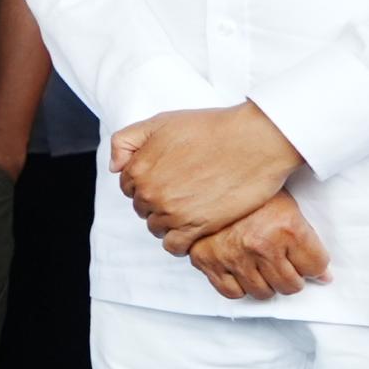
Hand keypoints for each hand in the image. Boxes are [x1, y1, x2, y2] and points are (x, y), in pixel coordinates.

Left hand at [111, 103, 300, 251]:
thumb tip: (115, 167)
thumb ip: (127, 141)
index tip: (165, 179)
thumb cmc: (210, 128)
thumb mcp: (159, 122)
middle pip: (142, 208)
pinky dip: (179, 242)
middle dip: (156, 201)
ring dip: (168, 222)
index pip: (129, 186)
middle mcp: (151, 193)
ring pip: (156, 228)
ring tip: (188, 209)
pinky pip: (175, 247)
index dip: (147, 182)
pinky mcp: (197, 227)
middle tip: (180, 192)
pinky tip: (191, 231)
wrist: (252, 140)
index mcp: (139, 169)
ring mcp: (173, 212)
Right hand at [187, 193, 329, 300]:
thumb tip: (324, 276)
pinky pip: (233, 292)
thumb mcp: (287, 207)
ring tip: (263, 266)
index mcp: (287, 227)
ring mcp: (234, 255)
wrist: (209, 178)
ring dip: (266, 284)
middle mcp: (261, 245)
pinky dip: (240, 286)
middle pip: (291, 285)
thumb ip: (307, 241)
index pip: (316, 266)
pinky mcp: (209, 261)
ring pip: (263, 293)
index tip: (307, 260)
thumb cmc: (252, 192)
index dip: (314, 264)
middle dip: (292, 277)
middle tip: (284, 264)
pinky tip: (242, 271)